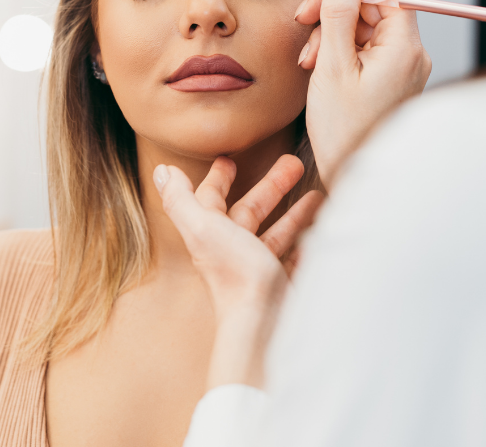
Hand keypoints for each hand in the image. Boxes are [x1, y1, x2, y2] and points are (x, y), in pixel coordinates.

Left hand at [154, 156, 325, 388]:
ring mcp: (260, 271)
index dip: (218, 179)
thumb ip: (181, 200)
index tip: (230, 160)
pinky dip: (308, 242)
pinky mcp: (284, 285)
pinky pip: (298, 258)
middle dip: (270, 188)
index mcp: (211, 237)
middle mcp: (233, 253)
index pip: (211, 201)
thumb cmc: (235, 275)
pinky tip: (322, 230)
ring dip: (294, 212)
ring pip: (276, 234)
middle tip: (294, 164)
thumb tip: (162, 171)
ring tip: (318, 193)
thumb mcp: (203, 228)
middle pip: (250, 212)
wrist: (264, 325)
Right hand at [295, 0, 430, 184]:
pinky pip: (365, 48)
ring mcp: (401, 67)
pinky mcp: (390, 78)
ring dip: (332, 31)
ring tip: (309, 56)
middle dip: (336, 6)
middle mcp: (410, 53)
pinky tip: (318, 65)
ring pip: (366, 26)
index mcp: (404, 47)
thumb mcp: (332, 66)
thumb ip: (337, 14)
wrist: (353, 176)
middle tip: (304, 17)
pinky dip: (340, 49)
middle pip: (376, 4)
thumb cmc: (344, 131)